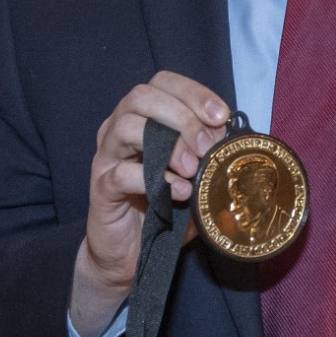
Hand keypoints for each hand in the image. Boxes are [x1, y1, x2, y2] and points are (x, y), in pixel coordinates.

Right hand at [70, 71, 229, 336]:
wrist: (132, 253)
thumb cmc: (165, 207)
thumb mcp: (195, 176)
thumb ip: (209, 154)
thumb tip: (234, 139)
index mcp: (143, 117)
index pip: (163, 82)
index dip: (193, 92)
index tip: (221, 115)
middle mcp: (118, 128)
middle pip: (142, 96)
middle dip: (182, 115)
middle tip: (207, 145)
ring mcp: (106, 157)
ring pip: (127, 126)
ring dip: (168, 145)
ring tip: (192, 169)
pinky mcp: (101, 188)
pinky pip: (122, 173)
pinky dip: (154, 179)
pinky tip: (179, 193)